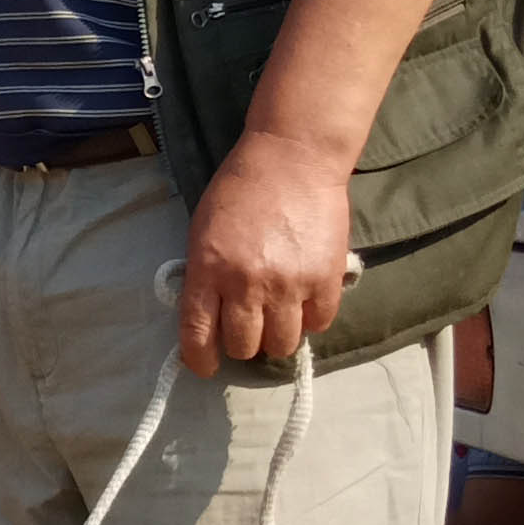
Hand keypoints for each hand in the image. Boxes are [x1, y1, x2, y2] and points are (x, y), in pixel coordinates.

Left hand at [177, 130, 354, 376]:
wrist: (293, 157)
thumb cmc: (241, 189)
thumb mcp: (203, 230)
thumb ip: (204, 275)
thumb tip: (208, 318)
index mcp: (209, 270)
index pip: (198, 336)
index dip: (200, 360)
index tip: (206, 367)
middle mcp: (247, 284)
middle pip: (245, 347)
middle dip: (243, 343)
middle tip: (248, 325)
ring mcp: (289, 284)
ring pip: (283, 344)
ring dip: (277, 336)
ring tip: (278, 316)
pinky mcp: (326, 279)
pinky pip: (319, 324)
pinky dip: (311, 319)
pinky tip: (304, 301)